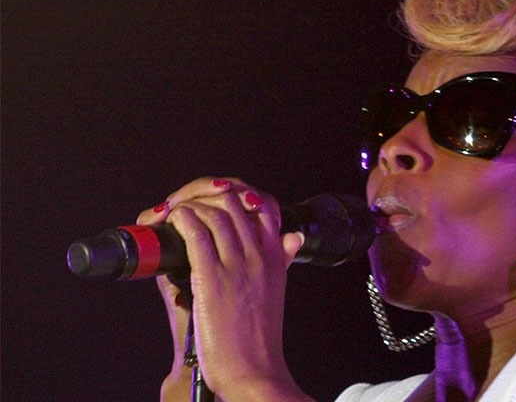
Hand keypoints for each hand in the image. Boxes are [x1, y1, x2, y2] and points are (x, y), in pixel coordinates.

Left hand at [138, 177, 308, 400]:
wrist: (253, 371)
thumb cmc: (260, 337)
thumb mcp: (277, 290)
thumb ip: (283, 259)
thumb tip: (294, 237)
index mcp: (276, 257)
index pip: (266, 206)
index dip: (242, 193)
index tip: (220, 199)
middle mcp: (259, 256)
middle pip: (235, 202)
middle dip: (208, 195)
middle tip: (190, 204)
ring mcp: (237, 266)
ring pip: (215, 213)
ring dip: (190, 205)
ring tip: (176, 213)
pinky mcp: (212, 279)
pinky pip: (197, 234)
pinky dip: (182, 219)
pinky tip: (173, 220)